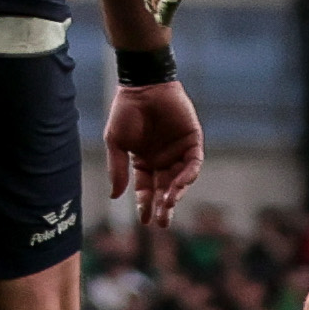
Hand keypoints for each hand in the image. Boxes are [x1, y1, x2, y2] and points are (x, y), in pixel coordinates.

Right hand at [104, 79, 202, 229]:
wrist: (143, 87)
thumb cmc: (126, 112)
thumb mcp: (116, 142)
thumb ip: (118, 168)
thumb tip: (115, 197)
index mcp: (143, 162)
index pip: (146, 188)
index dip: (145, 204)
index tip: (143, 220)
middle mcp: (162, 160)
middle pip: (165, 189)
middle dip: (163, 206)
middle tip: (160, 222)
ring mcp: (178, 152)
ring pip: (180, 180)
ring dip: (175, 193)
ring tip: (167, 204)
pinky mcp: (192, 142)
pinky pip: (193, 163)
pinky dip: (188, 175)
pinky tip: (179, 185)